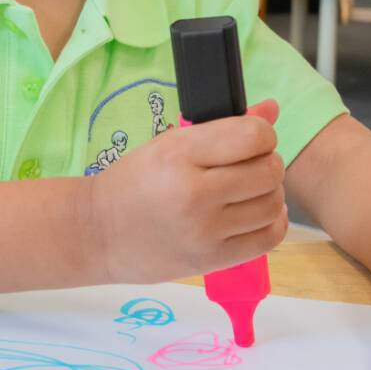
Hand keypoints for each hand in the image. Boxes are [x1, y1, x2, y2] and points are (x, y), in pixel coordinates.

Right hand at [86, 100, 285, 283]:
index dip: (263, 134)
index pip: (253, 136)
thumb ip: (223, 127)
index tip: (252, 139)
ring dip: (270, 193)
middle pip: (268, 170)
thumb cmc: (134, 182)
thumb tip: (272, 110)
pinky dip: (272, 222)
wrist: (98, 232)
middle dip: (268, 162)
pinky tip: (256, 214)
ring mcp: (205, 230)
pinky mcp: (212, 259)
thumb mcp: (169, 144)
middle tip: (251, 165)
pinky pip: (268, 238)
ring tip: (251, 191)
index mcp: (179, 154)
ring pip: (272, 204)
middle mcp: (195, 193)